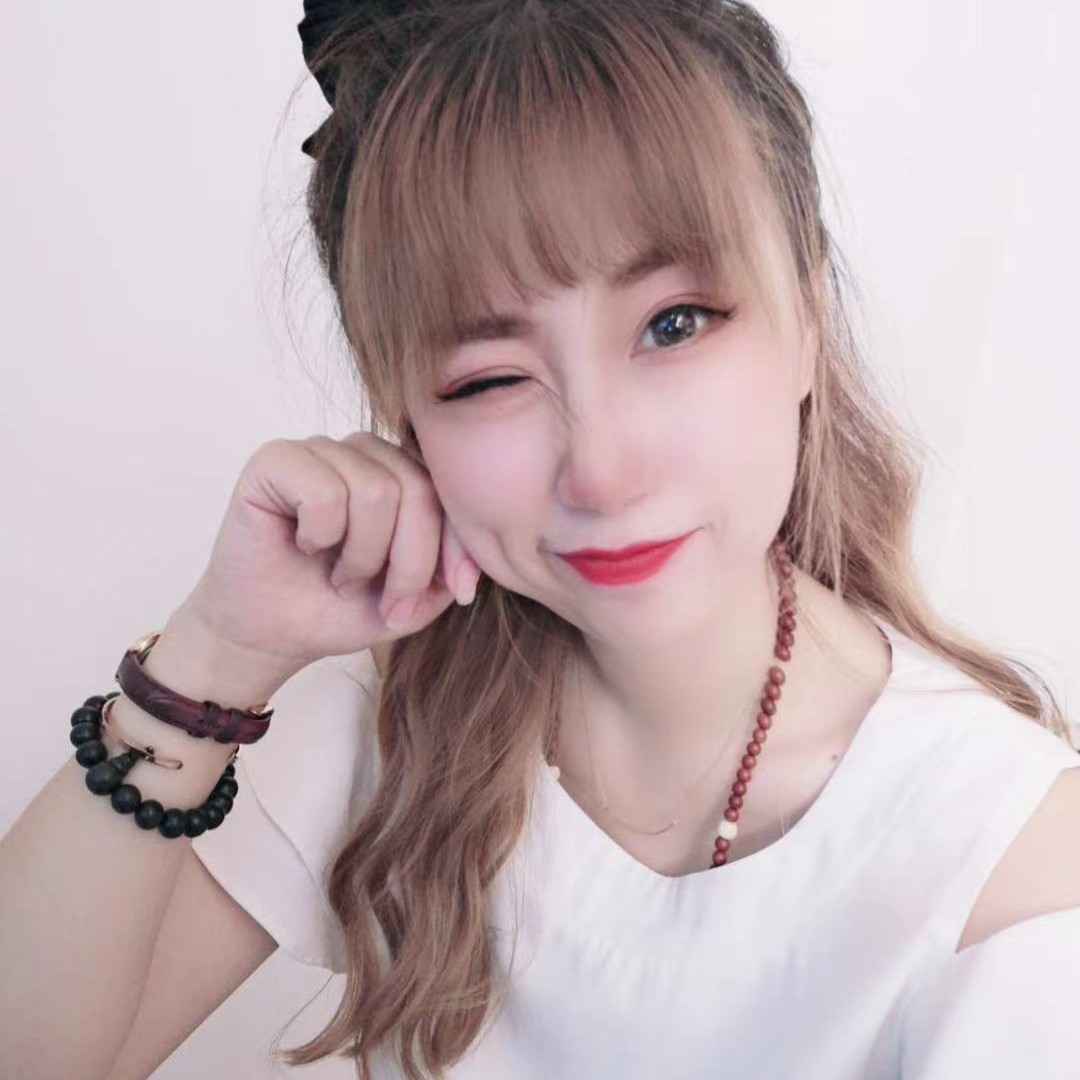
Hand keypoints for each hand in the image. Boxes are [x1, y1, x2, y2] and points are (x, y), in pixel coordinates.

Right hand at [173, 432, 481, 689]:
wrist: (271, 636)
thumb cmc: (338, 609)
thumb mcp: (415, 598)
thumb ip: (450, 567)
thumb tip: (479, 553)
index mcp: (402, 472)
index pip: (449, 489)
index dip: (456, 544)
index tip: (455, 593)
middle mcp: (364, 451)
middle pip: (417, 489)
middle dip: (409, 561)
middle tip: (380, 597)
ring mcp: (320, 450)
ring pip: (376, 490)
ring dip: (361, 555)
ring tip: (340, 576)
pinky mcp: (275, 459)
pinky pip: (325, 492)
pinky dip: (322, 536)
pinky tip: (305, 546)